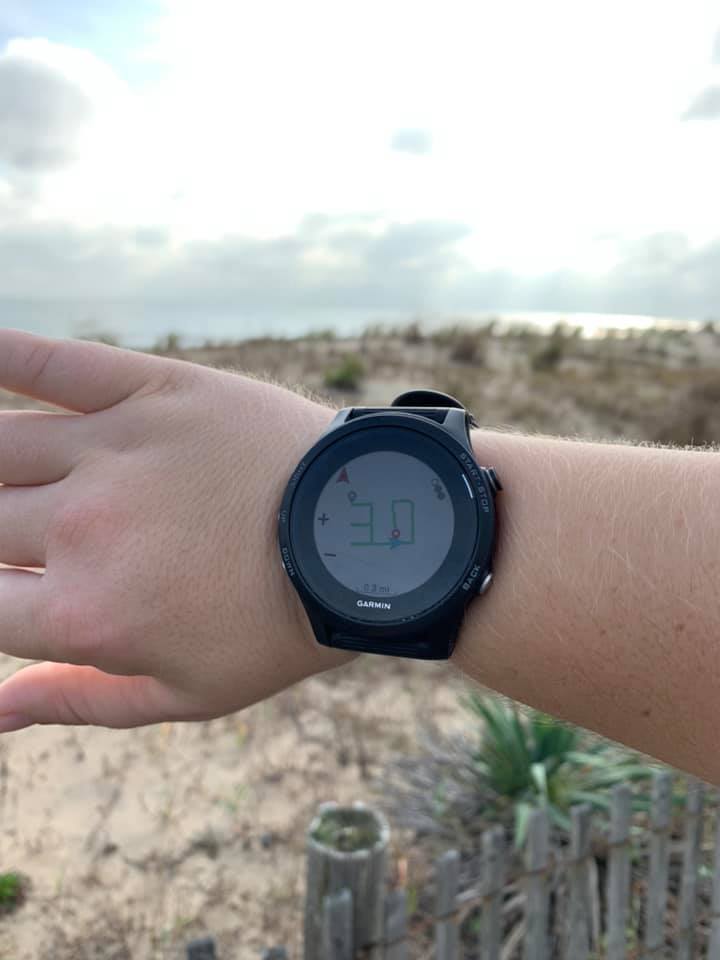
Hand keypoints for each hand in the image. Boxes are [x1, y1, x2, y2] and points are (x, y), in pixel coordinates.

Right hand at [0, 330, 349, 732]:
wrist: (363, 538)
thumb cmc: (278, 626)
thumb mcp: (187, 694)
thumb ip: (79, 701)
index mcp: (83, 615)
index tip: (11, 581)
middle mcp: (78, 530)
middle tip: (17, 527)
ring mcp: (109, 452)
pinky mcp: (147, 392)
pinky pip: (50, 365)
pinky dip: (2, 355)